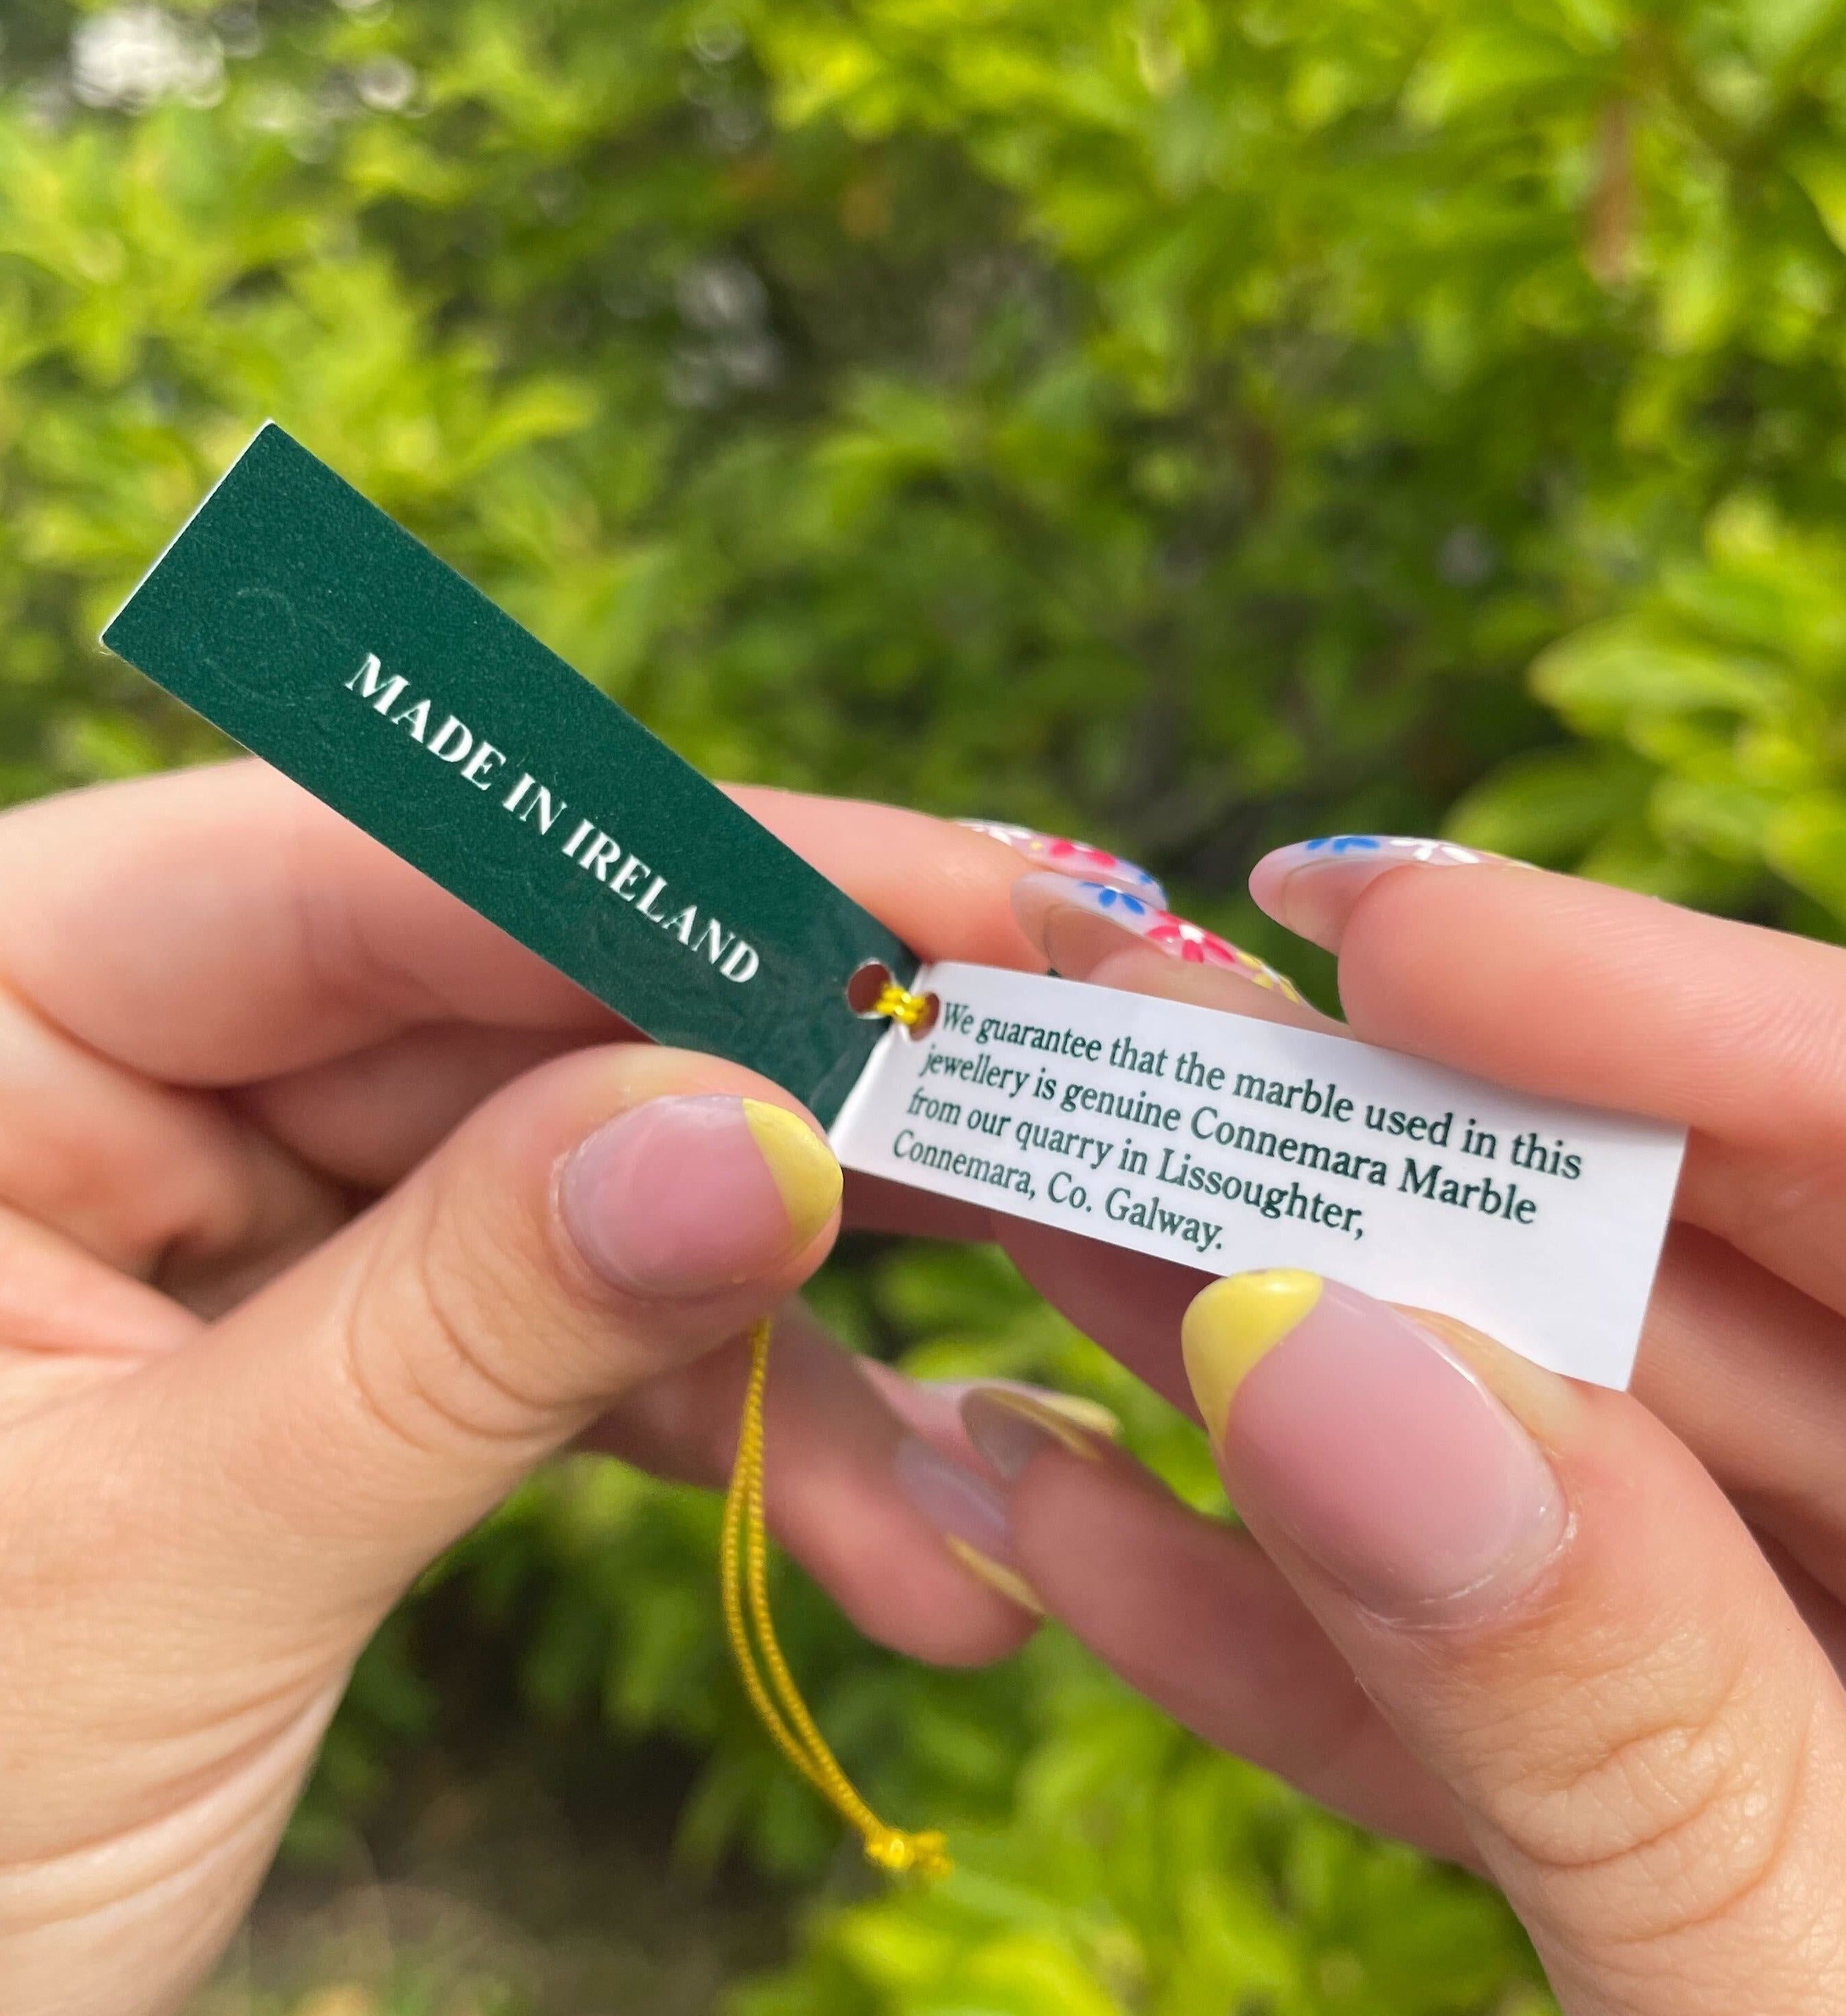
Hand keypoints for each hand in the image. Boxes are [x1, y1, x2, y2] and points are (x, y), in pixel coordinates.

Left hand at [0, 761, 1057, 2015]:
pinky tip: (906, 1549)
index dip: (693, 873)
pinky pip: (557, 1340)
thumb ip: (464, 1329)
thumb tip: (767, 1139)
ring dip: (801, 1318)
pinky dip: (727, 1437)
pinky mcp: (325, 1345)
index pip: (368, 870)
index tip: (967, 901)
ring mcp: (227, 1211)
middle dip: (800, 1096)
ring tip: (1029, 1384)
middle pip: (519, 1011)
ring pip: (576, 1184)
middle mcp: (103, 1069)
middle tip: (1065, 1109)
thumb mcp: (160, 1574)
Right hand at [897, 850, 1845, 2009]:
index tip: (1374, 920)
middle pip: (1739, 1322)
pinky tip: (1081, 1532)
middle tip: (1129, 1060)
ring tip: (1042, 1241)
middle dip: (1407, 1198)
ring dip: (1300, 1387)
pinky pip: (1536, 1715)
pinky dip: (1317, 1646)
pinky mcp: (1750, 1877)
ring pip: (1592, 1499)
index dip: (1679, 1020)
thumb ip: (1630, 1728)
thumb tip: (1316, 1351)